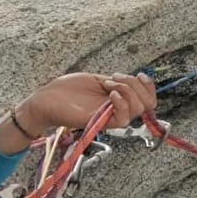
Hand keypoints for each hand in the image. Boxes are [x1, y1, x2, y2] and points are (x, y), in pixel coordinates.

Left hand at [21, 71, 157, 135]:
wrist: (47, 100)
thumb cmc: (67, 90)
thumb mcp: (97, 79)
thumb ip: (117, 82)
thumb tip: (132, 81)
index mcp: (118, 98)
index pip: (146, 98)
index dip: (149, 87)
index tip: (140, 75)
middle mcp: (118, 109)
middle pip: (147, 103)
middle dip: (137, 86)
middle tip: (116, 78)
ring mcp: (111, 116)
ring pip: (137, 109)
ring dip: (127, 91)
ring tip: (108, 85)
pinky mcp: (102, 122)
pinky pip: (123, 118)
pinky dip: (121, 103)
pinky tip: (110, 94)